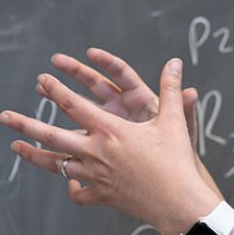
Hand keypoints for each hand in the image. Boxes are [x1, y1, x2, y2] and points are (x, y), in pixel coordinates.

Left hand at [0, 58, 218, 234]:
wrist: (178, 204)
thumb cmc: (176, 161)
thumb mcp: (173, 122)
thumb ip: (170, 90)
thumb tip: (175, 62)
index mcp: (109, 130)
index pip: (74, 105)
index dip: (56, 90)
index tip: (41, 79)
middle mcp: (95, 152)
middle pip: (51, 136)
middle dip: (25, 124)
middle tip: (3, 116)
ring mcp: (95, 176)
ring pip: (57, 164)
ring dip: (34, 155)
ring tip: (16, 147)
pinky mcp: (102, 196)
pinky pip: (79, 192)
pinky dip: (72, 188)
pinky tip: (68, 185)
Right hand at [50, 48, 198, 141]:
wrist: (171, 182)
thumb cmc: (179, 154)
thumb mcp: (180, 130)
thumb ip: (184, 108)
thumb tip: (192, 91)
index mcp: (141, 99)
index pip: (122, 74)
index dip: (108, 62)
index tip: (90, 53)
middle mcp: (123, 109)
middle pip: (96, 85)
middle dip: (75, 72)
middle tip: (55, 61)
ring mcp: (111, 126)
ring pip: (83, 108)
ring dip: (63, 98)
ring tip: (40, 90)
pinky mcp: (103, 144)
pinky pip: (81, 135)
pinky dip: (67, 133)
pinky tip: (48, 132)